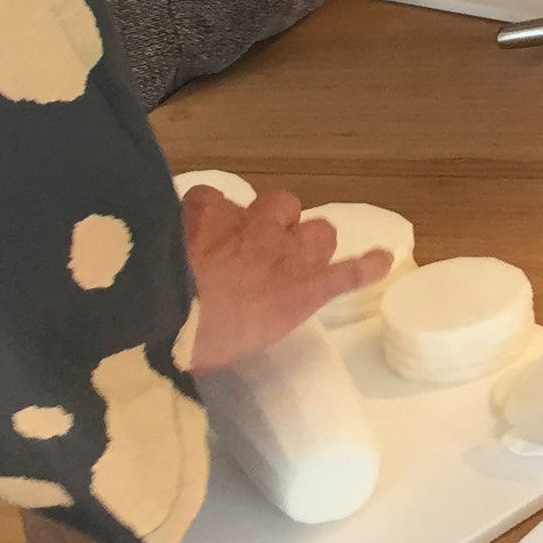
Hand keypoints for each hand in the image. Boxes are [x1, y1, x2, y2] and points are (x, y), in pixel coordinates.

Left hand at [176, 186, 382, 374]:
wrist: (163, 309)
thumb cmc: (206, 345)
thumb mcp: (247, 341)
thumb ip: (259, 317)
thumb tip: (244, 320)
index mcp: (298, 292)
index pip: (347, 273)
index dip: (364, 265)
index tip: (379, 259)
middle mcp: (284, 251)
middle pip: (318, 229)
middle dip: (303, 239)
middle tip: (280, 254)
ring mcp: (249, 222)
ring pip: (280, 202)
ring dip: (268, 215)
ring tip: (245, 230)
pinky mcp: (210, 206)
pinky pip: (218, 197)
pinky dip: (209, 210)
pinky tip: (193, 223)